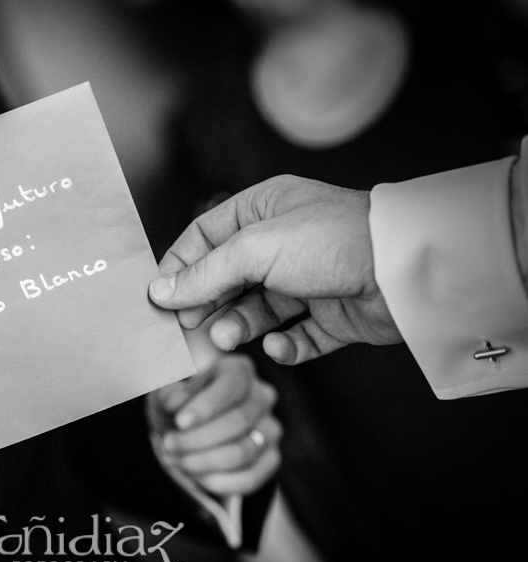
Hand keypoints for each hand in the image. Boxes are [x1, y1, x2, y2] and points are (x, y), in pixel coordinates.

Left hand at [147, 353, 280, 498]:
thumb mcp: (167, 391)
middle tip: (169, 445)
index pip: (232, 384)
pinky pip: (250, 478)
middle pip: (238, 421)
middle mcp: (262, 396)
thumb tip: (177, 404)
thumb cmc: (177, 403)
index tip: (180, 422)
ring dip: (203, 461)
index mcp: (238, 370)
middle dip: (198, 438)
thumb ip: (171, 393)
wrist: (185, 428)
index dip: (207, 405)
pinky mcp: (271, 458)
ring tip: (176, 460)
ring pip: (243, 452)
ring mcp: (270, 429)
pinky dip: (218, 481)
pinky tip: (195, 476)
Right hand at [149, 175, 402, 364]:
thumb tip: (161, 291)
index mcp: (264, 210)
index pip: (205, 237)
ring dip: (239, 326)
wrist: (405, 273)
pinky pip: (295, 336)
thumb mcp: (255, 249)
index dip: (180, 267)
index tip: (159, 298)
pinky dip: (283, 346)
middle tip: (189, 326)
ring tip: (228, 338)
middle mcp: (284, 244)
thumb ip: (205, 273)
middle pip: (227, 278)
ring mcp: (308, 281)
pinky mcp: (330, 317)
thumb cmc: (332, 241)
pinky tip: (278, 345)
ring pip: (257, 311)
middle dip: (207, 303)